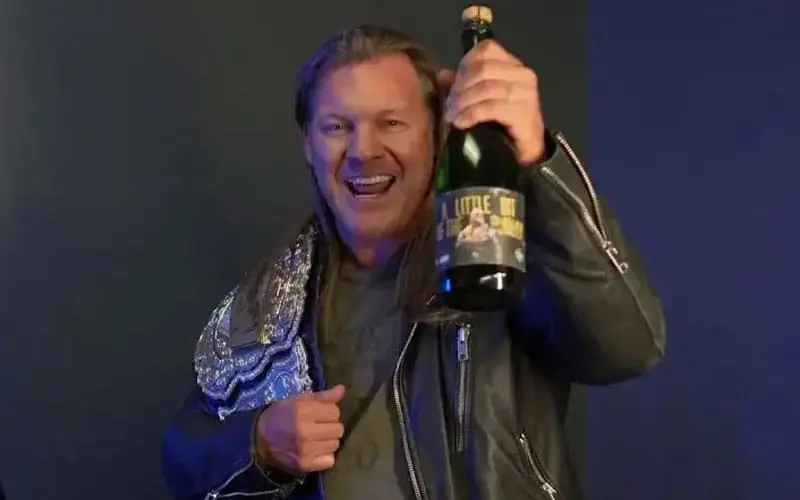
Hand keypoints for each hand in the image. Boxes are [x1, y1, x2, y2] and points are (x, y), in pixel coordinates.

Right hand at [255, 384, 345, 474]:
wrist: (259, 440)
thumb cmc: (281, 416)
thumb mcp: (298, 401)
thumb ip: (322, 397)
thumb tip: (342, 390)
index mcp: (303, 411)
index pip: (334, 412)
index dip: (328, 412)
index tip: (320, 414)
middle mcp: (305, 430)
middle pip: (338, 429)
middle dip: (330, 426)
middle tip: (319, 427)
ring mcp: (305, 450)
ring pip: (335, 444)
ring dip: (328, 441)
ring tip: (316, 439)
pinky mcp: (305, 464)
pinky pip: (330, 460)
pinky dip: (325, 456)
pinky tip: (315, 451)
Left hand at [439, 40, 546, 164]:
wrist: (525, 151)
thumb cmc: (503, 123)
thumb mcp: (482, 99)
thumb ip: (464, 84)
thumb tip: (443, 74)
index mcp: (513, 65)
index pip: (486, 50)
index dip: (465, 64)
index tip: (452, 84)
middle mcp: (523, 74)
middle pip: (483, 69)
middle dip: (460, 87)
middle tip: (448, 105)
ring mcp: (526, 93)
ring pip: (486, 88)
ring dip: (463, 102)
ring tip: (451, 116)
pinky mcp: (524, 113)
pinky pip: (491, 108)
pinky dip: (472, 114)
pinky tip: (460, 123)